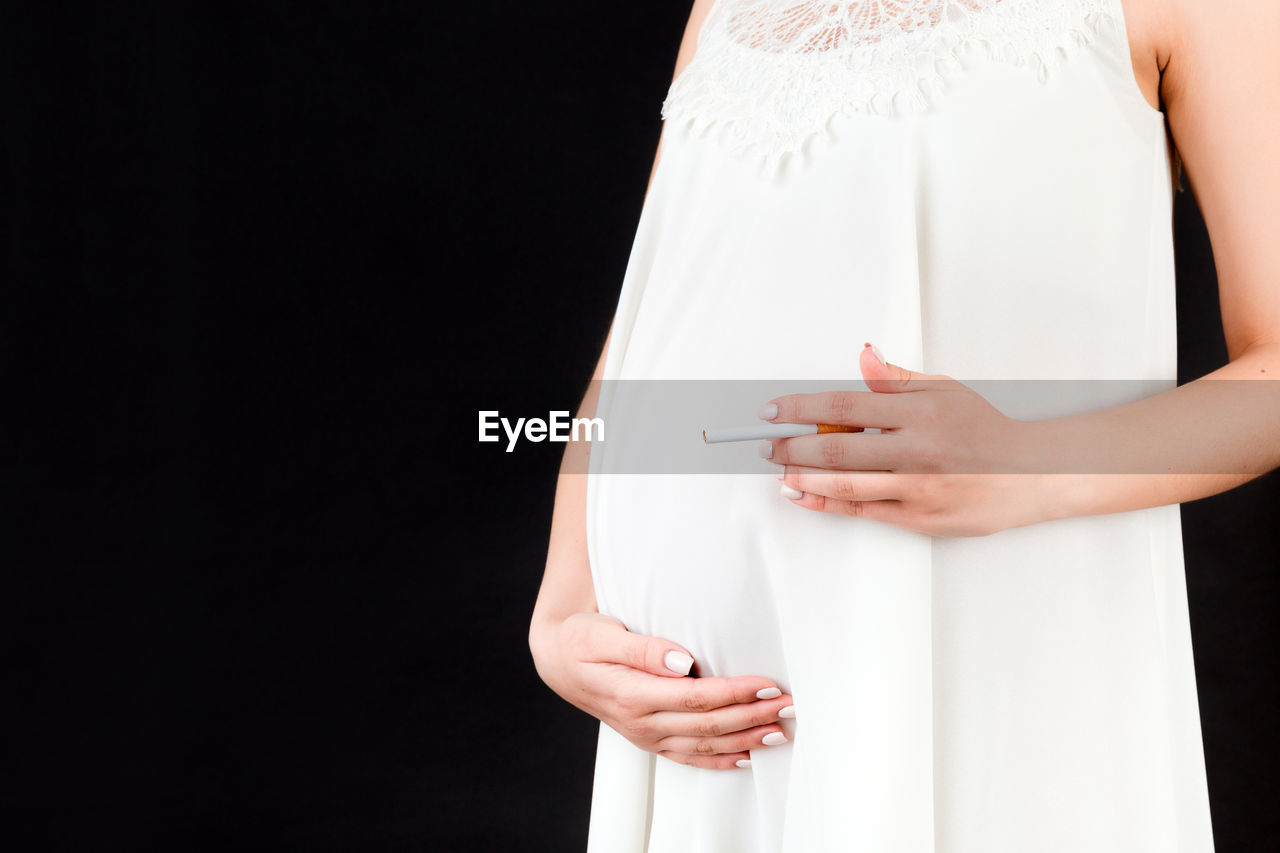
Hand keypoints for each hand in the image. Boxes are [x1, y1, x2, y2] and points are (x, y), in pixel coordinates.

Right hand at [530, 612, 794, 768]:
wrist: (558, 661)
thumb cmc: (581, 639)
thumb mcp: (602, 633)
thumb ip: (643, 647)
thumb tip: (682, 660)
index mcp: (631, 694)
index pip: (693, 698)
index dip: (733, 693)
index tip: (765, 683)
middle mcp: (641, 722)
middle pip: (707, 724)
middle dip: (752, 715)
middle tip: (788, 703)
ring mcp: (646, 735)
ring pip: (705, 745)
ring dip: (746, 739)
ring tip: (781, 729)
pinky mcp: (650, 739)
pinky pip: (690, 757)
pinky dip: (722, 760)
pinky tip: (748, 756)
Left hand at [764, 343, 1054, 536]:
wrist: (1032, 475)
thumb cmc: (984, 431)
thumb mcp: (945, 391)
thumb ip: (897, 380)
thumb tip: (863, 356)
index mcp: (921, 411)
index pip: (845, 404)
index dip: (801, 408)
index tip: (772, 410)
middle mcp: (917, 450)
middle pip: (836, 446)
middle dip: (791, 444)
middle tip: (764, 442)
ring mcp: (918, 488)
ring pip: (844, 484)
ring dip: (802, 476)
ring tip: (777, 468)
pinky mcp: (919, 518)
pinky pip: (861, 511)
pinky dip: (825, 502)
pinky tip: (802, 494)